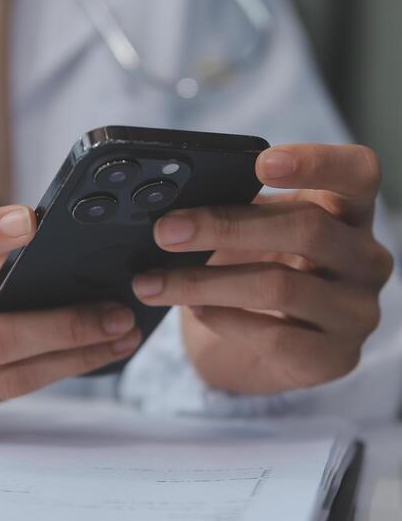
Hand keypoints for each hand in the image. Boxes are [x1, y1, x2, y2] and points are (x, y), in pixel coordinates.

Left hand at [132, 144, 393, 394]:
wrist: (271, 346)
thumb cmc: (265, 268)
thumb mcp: (257, 231)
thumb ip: (238, 210)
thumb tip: (174, 208)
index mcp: (352, 211)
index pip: (358, 174)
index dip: (317, 163)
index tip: (262, 163)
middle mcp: (367, 259)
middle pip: (307, 228)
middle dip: (225, 226)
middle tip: (165, 231)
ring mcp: (356, 311)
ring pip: (281, 285)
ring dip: (204, 282)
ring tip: (153, 282)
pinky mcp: (335, 358)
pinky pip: (275, 336)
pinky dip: (225, 319)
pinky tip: (194, 310)